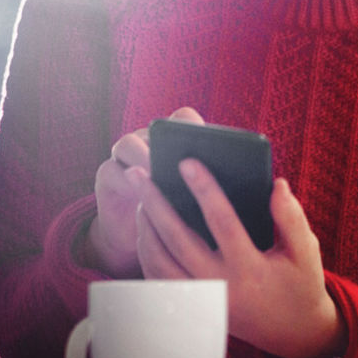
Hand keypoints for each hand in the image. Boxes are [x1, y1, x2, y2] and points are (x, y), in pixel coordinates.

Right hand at [84, 106, 203, 276]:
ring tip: (157, 173)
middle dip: (167, 141)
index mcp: (174, 140)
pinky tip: (140, 196)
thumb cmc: (180, 215)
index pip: (184, 119)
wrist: (145, 238)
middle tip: (182, 158)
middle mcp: (149, 141)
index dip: (194, 126)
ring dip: (143, 158)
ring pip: (129, 144)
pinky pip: (112, 170)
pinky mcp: (107, 174)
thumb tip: (250, 188)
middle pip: (155, 129)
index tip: (210, 142)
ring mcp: (125, 155)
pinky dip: (126, 181)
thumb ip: (216, 186)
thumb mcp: (199, 200)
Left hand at [132, 158, 345, 357]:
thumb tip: (276, 184)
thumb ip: (292, 217)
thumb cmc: (300, 284)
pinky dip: (147, 253)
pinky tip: (146, 229)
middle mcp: (221, 286)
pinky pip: (160, 280)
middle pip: (177, 241)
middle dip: (156, 204)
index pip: (222, 222)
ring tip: (141, 197)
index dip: (204, 190)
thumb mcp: (306, 251)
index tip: (187, 163)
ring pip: (160, 263)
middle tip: (140, 174)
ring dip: (146, 228)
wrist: (293, 331)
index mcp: (251, 270)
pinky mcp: (194, 305)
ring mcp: (203, 299)